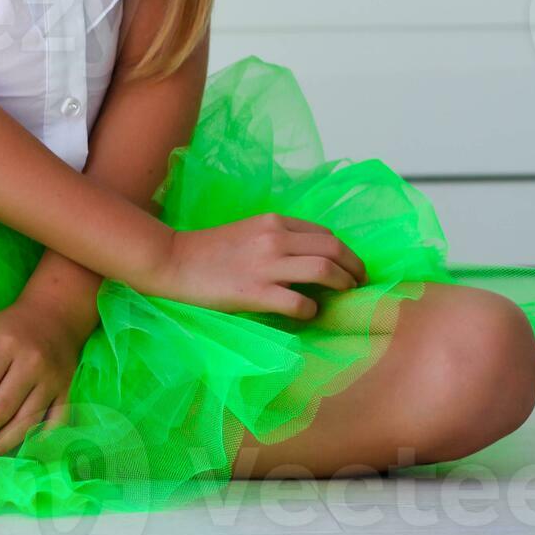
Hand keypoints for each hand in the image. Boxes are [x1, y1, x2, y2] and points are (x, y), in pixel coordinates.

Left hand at [0, 297, 83, 456]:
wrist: (55, 316)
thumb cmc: (11, 327)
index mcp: (5, 344)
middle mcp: (31, 364)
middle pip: (0, 410)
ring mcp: (52, 381)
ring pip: (24, 425)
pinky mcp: (67, 393)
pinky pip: (52, 426)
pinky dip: (35, 443)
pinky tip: (15, 450)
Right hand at [148, 212, 367, 316]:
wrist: (173, 261)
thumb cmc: (210, 250)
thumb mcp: (248, 231)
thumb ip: (278, 238)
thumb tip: (311, 258)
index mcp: (272, 221)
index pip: (324, 233)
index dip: (345, 251)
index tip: (352, 267)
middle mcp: (274, 238)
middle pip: (332, 248)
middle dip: (355, 267)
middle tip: (361, 283)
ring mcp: (266, 265)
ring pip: (324, 270)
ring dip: (343, 284)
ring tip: (347, 296)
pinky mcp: (256, 293)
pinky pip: (300, 302)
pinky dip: (313, 310)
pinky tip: (310, 313)